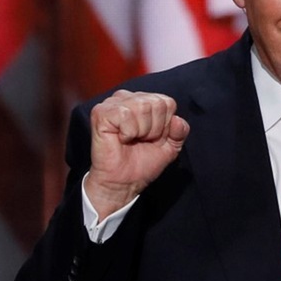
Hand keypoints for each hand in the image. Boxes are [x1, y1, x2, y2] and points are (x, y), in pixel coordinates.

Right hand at [85, 90, 189, 219]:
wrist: (124, 182)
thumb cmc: (143, 163)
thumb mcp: (171, 146)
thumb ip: (180, 131)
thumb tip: (177, 120)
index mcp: (145, 100)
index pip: (168, 103)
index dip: (165, 125)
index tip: (153, 138)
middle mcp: (129, 97)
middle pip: (157, 104)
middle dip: (154, 129)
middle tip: (141, 140)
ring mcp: (113, 103)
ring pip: (142, 107)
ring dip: (141, 131)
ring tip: (132, 139)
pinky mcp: (101, 112)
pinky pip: (125, 114)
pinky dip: (128, 132)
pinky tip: (121, 139)